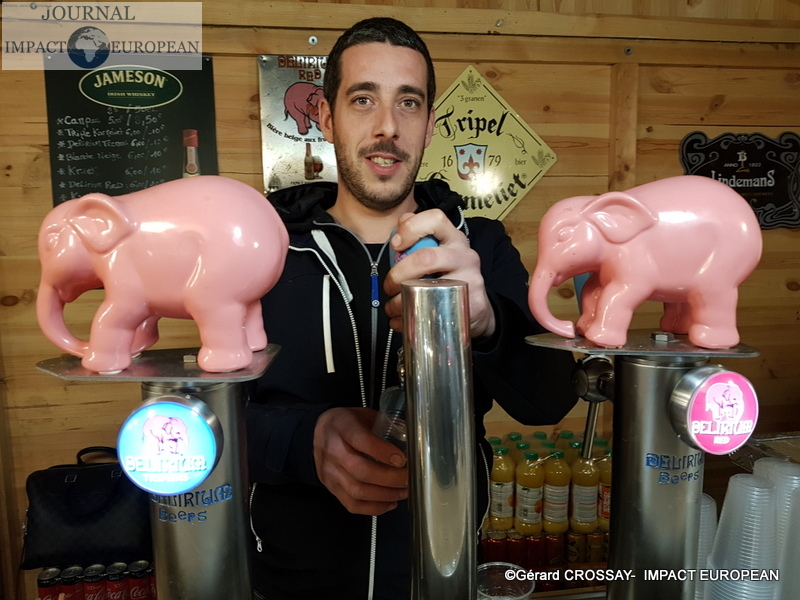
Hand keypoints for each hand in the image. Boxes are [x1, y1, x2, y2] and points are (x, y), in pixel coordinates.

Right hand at [313, 407, 407, 514]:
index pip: (362, 441)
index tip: (402, 459)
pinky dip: (374, 508)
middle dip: (389, 478)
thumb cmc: (344, 424)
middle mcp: (334, 451)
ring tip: (403, 492)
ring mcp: (331, 472)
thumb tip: (411, 437)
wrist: (314, 434)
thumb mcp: (362, 414)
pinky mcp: (332, 488)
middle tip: (407, 478)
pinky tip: (390, 503)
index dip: (383, 452)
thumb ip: (384, 423)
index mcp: (343, 427)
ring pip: (358, 491)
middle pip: (361, 471)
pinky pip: (352, 504)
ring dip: (385, 495)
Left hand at [384, 210, 495, 338]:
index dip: (410, 228)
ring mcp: (470, 279)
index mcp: (453, 238)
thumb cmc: (449, 276)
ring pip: (428, 287)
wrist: (476, 307)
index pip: (435, 218)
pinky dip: (409, 318)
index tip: (396, 245)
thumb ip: (417, 239)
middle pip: (426, 258)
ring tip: (393, 307)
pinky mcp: (472, 303)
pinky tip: (403, 321)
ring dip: (400, 301)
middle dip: (399, 273)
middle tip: (390, 286)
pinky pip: (435, 310)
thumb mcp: (437, 252)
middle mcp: (464, 255)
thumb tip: (397, 232)